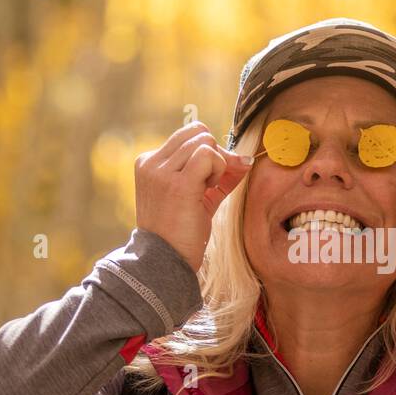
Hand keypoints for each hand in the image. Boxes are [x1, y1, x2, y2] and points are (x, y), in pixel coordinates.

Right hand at [135, 121, 252, 271]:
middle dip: (216, 154)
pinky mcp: (177, 183)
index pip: (187, 136)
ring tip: (208, 190)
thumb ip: (218, 174)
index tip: (213, 176)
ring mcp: (162, 172)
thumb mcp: (197, 196)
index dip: (209, 150)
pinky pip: (208, 155)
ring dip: (217, 164)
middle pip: (198, 134)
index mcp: (148, 163)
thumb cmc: (180, 232)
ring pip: (205, 142)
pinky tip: (212, 189)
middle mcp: (151, 163)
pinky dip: (219, 168)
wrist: (166, 260)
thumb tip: (246, 158)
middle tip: (213, 183)